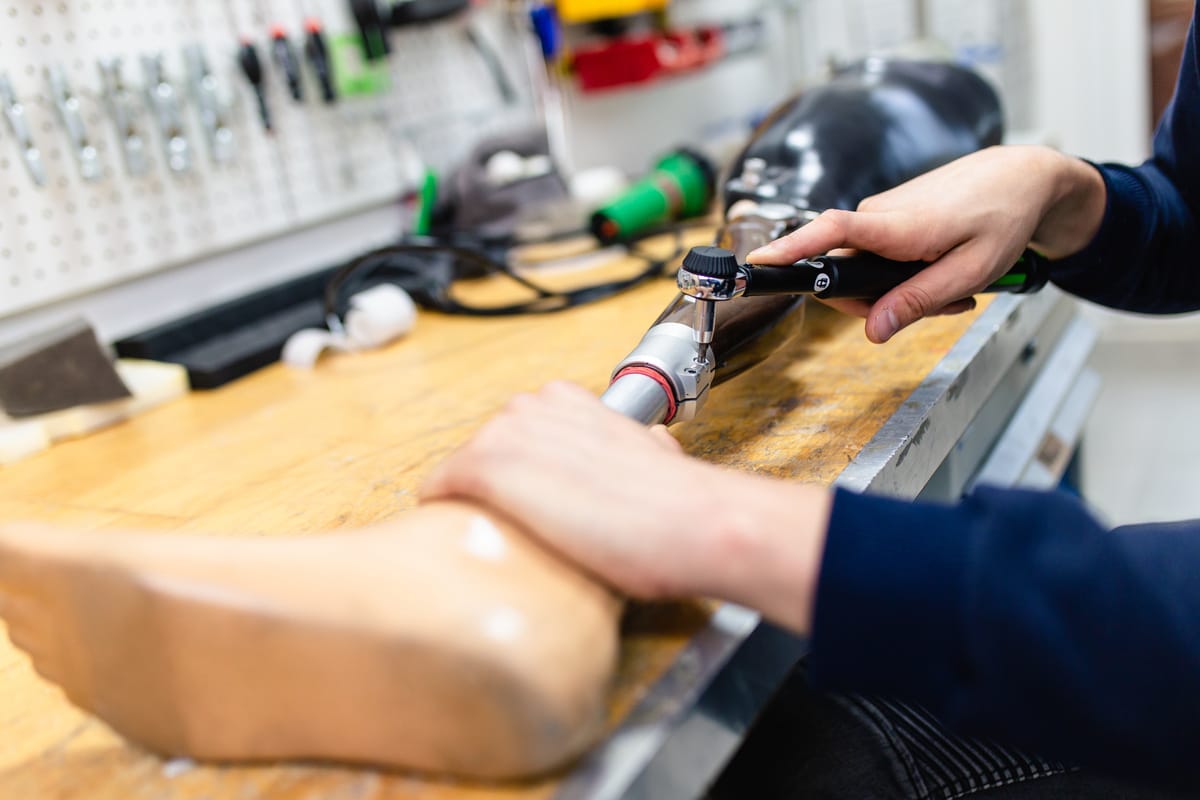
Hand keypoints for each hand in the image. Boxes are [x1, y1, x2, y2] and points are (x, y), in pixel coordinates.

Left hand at [421, 381, 831, 632]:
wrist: (689, 521)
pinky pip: (438, 488)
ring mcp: (506, 434)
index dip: (523, 472)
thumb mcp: (655, 454)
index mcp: (568, 399)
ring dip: (474, 504)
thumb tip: (646, 449)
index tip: (537, 501)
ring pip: (460, 471)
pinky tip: (462, 534)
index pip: (516, 434)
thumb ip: (637, 446)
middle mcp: (532, 406)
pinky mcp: (487, 468)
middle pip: (483, 450)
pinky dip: (443, 512)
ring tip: (503, 539)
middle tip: (526, 527)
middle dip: (497, 488)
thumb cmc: (677, 501)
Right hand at [748, 146, 1106, 342]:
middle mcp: (879, 215)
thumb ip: (919, 301)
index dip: (791, 249)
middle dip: (880, 301)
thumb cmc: (1004, 218)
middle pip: (845, 270)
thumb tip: (873, 330)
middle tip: (939, 309)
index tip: (758, 262)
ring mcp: (883, 213)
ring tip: (953, 291)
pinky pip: (879, 253)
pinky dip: (907, 271)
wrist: (1024, 176)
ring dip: (901, 289)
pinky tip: (943, 271)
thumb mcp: (972, 272)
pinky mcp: (890, 214)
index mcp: (897, 225)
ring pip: (866, 267)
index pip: (829, 233)